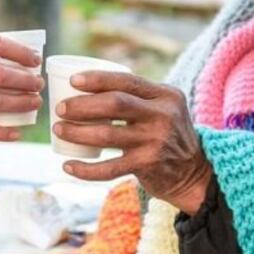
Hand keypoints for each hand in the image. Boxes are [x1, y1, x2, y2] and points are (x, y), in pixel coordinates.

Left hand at [54, 72, 211, 214]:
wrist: (194, 174)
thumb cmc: (167, 134)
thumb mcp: (164, 108)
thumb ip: (138, 96)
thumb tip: (90, 83)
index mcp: (166, 95)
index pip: (127, 81)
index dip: (97, 79)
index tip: (73, 82)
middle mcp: (163, 116)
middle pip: (114, 104)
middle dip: (82, 105)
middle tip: (60, 108)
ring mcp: (155, 142)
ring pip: (106, 135)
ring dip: (77, 132)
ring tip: (59, 130)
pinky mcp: (146, 166)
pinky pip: (108, 168)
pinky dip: (84, 169)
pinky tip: (68, 165)